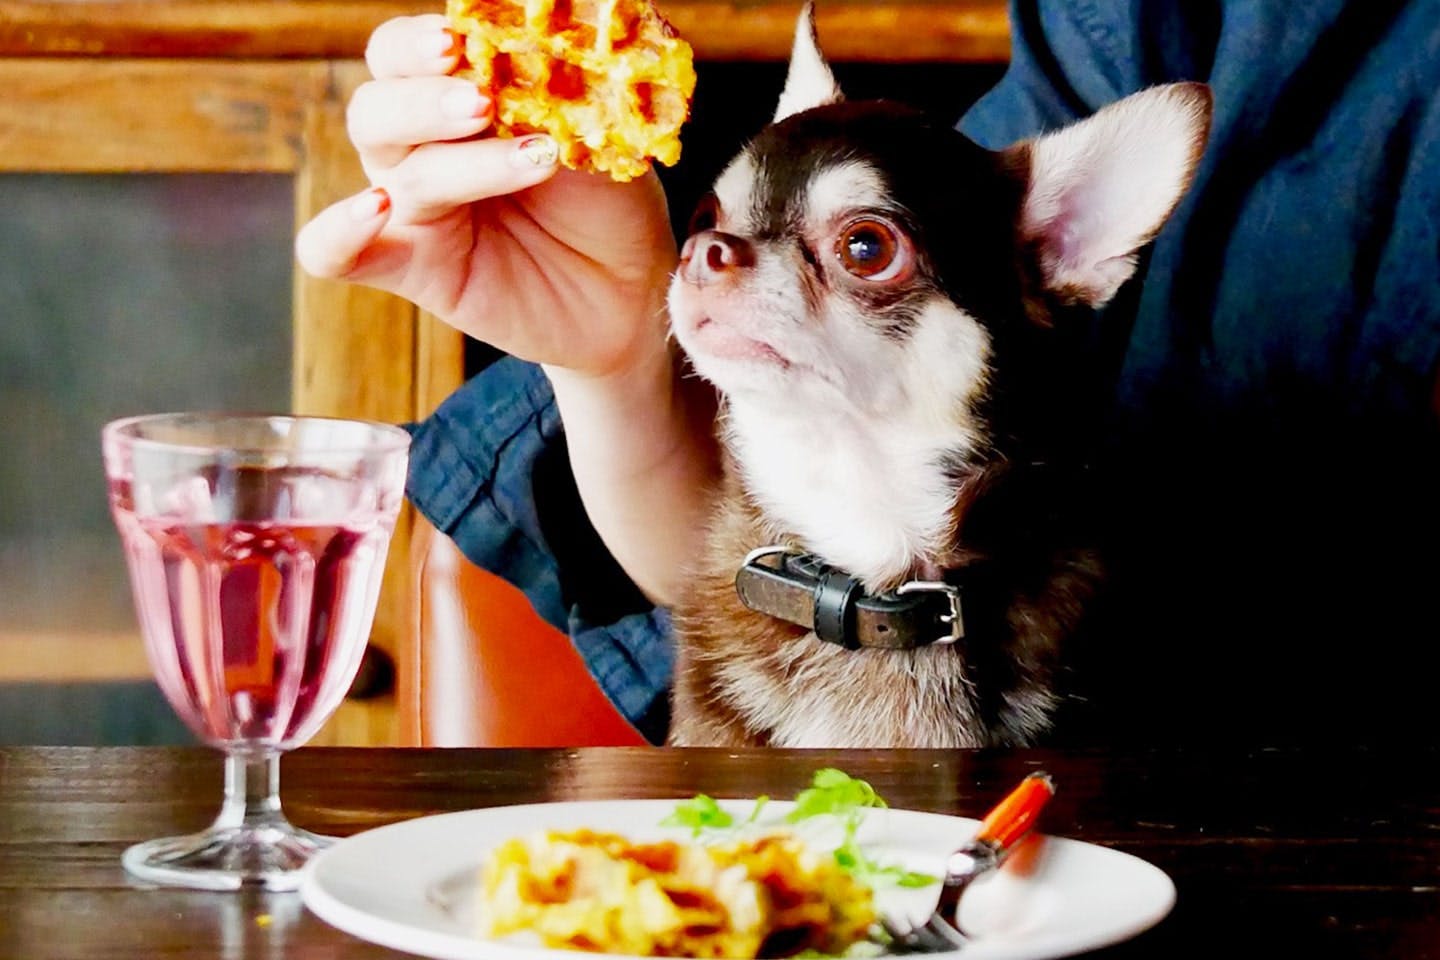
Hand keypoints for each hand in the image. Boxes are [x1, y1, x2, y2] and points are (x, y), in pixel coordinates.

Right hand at [294, 14, 678, 377]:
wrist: (628, 292)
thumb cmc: (606, 203)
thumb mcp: (595, 137)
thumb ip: (558, 94)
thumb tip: (549, 43)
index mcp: (452, 96)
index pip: (403, 53)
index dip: (418, 43)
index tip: (459, 39)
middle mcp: (418, 145)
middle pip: (378, 105)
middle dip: (427, 100)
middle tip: (484, 104)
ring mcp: (408, 206)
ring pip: (389, 168)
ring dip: (458, 162)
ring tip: (532, 159)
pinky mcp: (409, 265)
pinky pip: (335, 253)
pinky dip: (340, 231)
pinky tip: (375, 211)